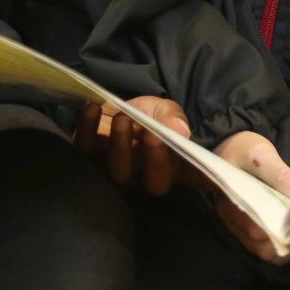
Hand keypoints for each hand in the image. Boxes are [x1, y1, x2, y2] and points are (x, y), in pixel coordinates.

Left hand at [74, 96, 193, 195]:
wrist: (115, 105)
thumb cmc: (147, 114)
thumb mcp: (164, 110)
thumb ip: (173, 119)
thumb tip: (181, 132)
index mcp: (173, 168)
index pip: (194, 181)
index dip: (202, 179)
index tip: (205, 168)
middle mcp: (146, 178)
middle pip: (152, 183)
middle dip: (153, 159)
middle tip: (151, 132)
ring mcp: (115, 172)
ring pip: (117, 172)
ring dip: (119, 145)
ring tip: (123, 119)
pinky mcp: (88, 158)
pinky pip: (83, 151)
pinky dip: (86, 128)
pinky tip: (93, 108)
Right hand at [212, 131, 289, 262]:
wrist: (226, 147)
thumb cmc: (242, 148)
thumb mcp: (261, 154)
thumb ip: (282, 175)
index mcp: (231, 203)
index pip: (259, 229)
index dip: (288, 231)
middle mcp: (232, 222)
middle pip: (264, 247)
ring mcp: (238, 229)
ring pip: (266, 252)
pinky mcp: (245, 231)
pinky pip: (266, 249)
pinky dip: (286, 247)